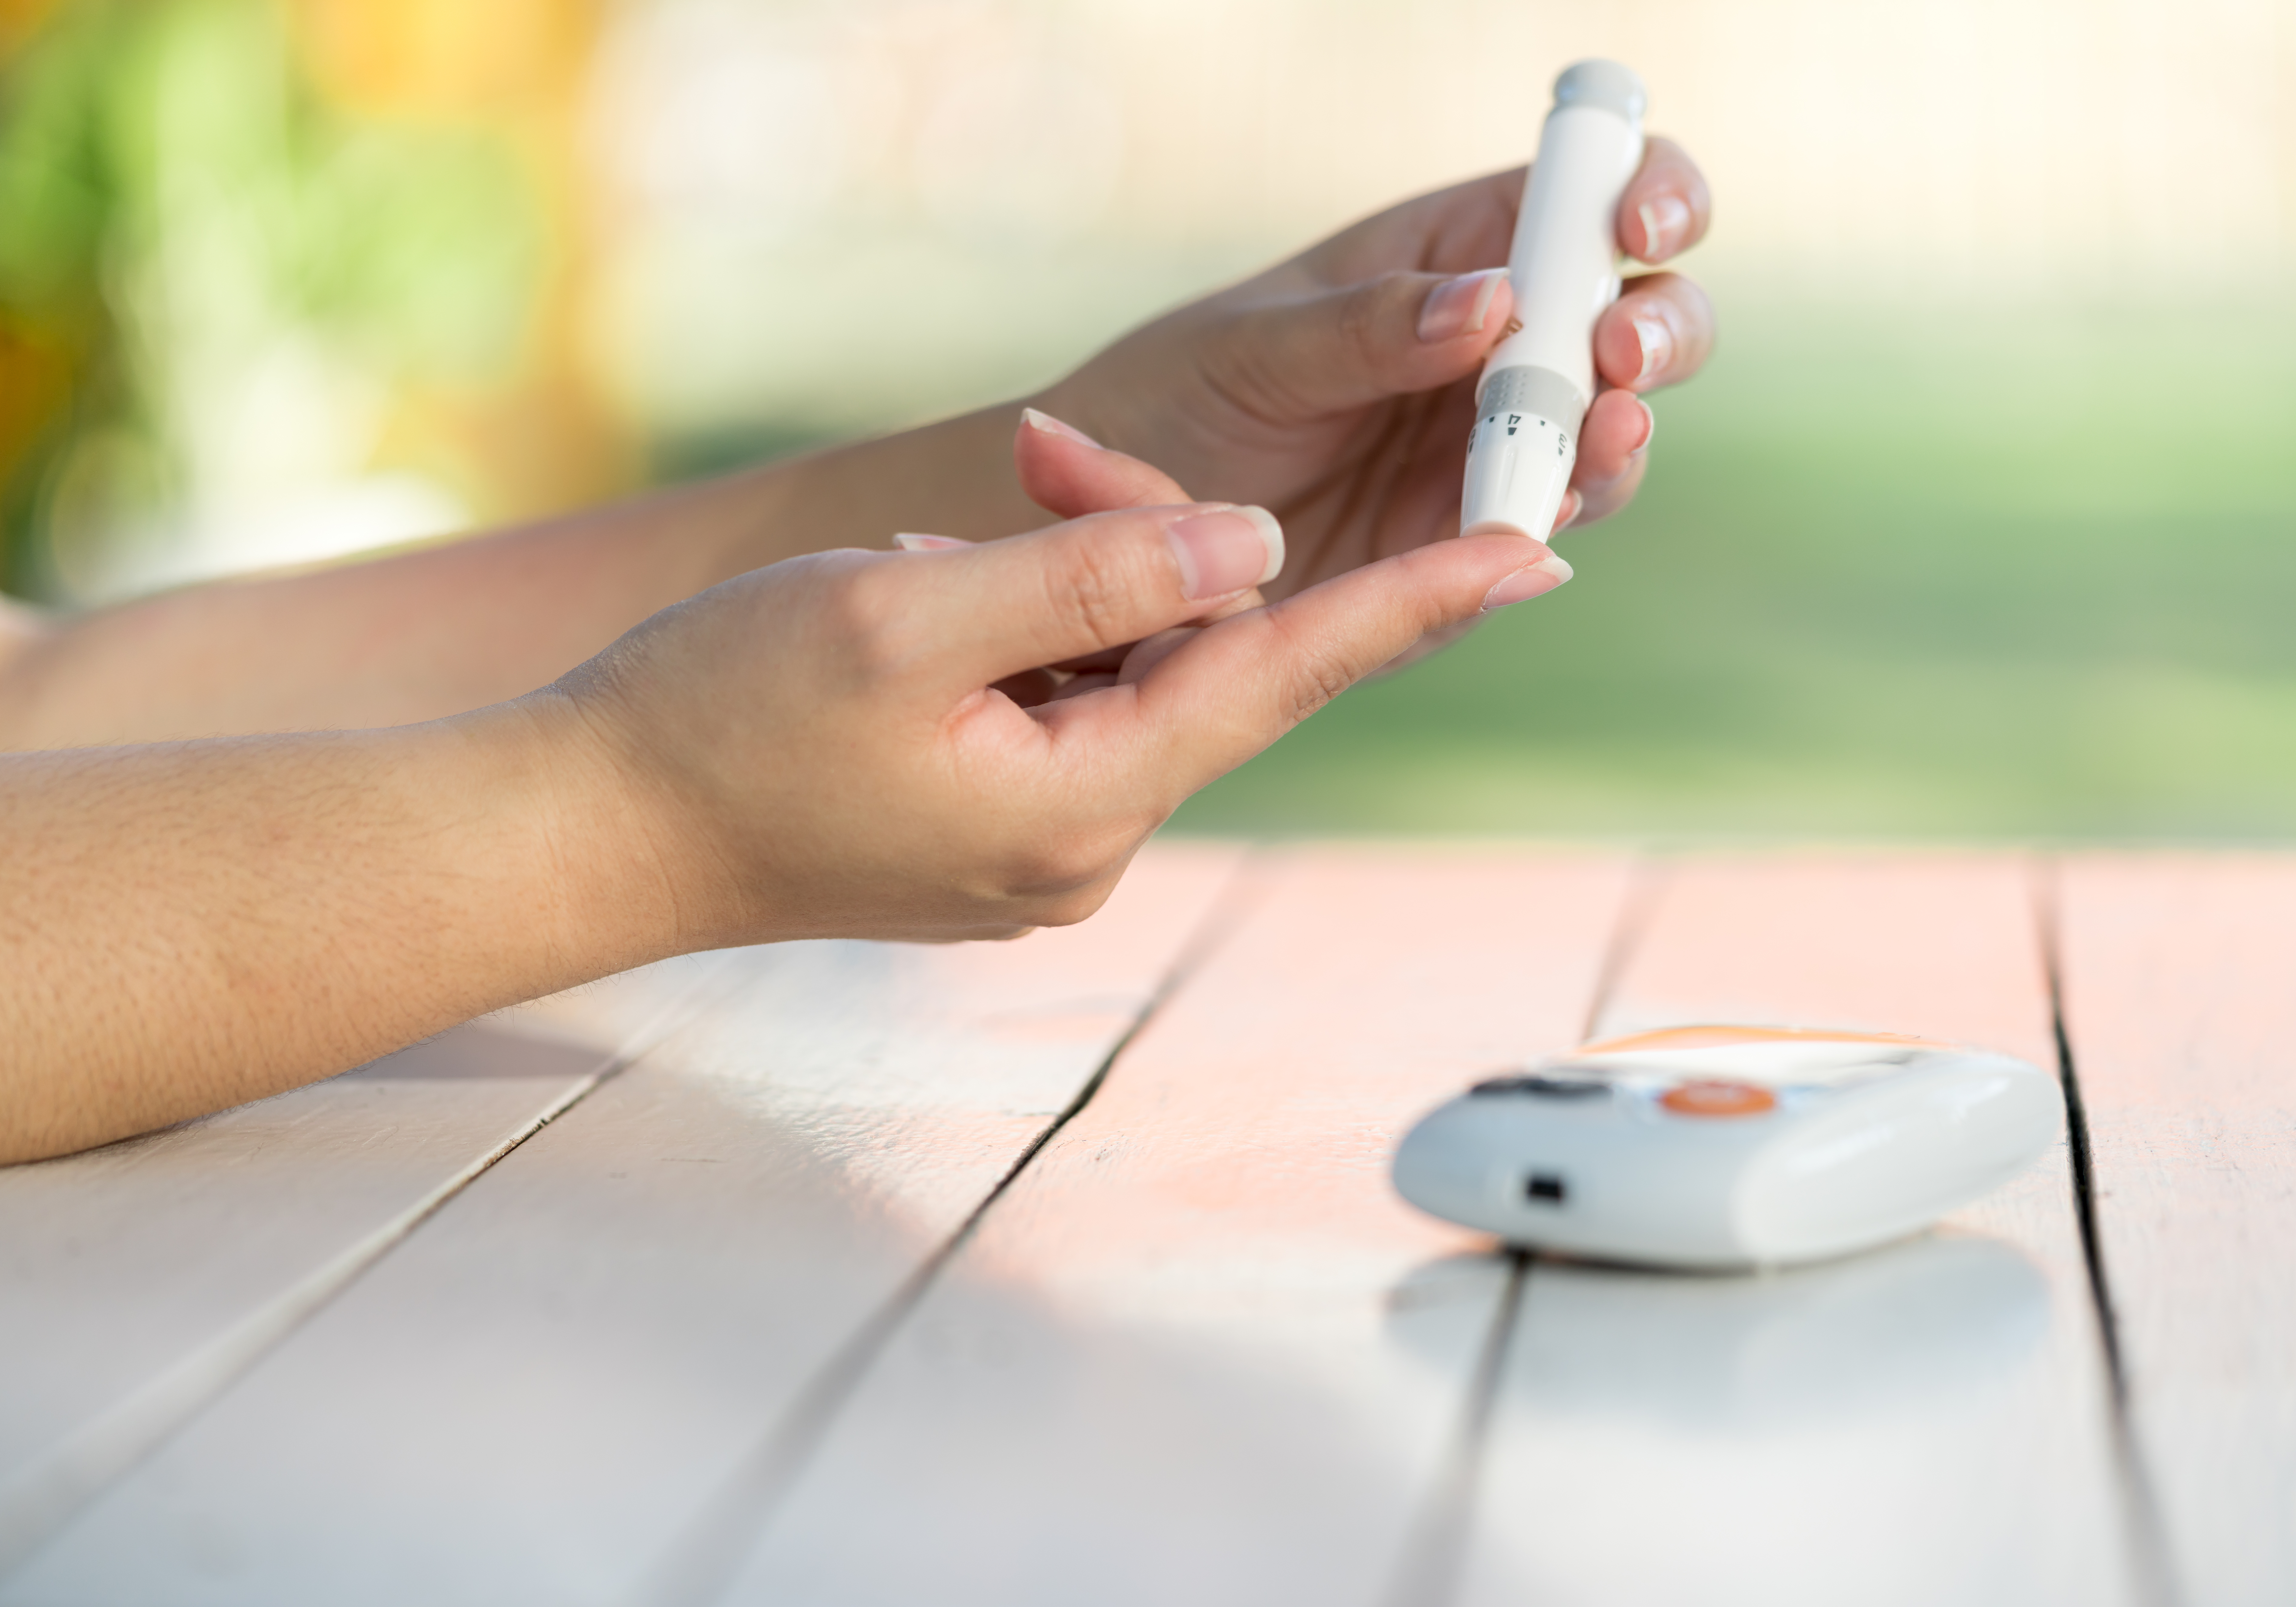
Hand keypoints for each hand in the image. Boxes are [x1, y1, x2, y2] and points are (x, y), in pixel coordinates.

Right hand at [553, 459, 1571, 947]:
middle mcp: (1088, 842)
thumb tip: (1248, 546)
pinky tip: (933, 600)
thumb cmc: (725, 716)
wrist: (602, 824)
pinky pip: (1063, 700)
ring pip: (1121, 670)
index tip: (1534, 549)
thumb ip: (1088, 574)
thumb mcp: (905, 611)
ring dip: (1061, 579)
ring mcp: (1046, 843)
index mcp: (1080, 806)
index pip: (1282, 677)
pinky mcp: (1002, 823)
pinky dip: (1024, 629)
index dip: (1413, 605)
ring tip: (929, 559)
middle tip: (1032, 452)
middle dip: (1138, 537)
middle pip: (1189, 657)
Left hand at [1031, 141, 1714, 600]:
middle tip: (1622, 354)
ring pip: (1612, 435)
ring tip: (1606, 427)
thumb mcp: (1258, 347)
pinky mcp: (1469, 547)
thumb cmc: (1180, 399)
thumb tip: (1494, 298)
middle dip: (1660, 331)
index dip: (1648, 196)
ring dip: (1622, 432)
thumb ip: (1370, 326)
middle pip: (1640, 322)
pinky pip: (1543, 530)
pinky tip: (1546, 511)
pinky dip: (1560, 516)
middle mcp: (1498, 352)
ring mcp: (1494, 451)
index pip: (1588, 203)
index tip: (1644, 225)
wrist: (1118, 526)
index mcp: (1455, 258)